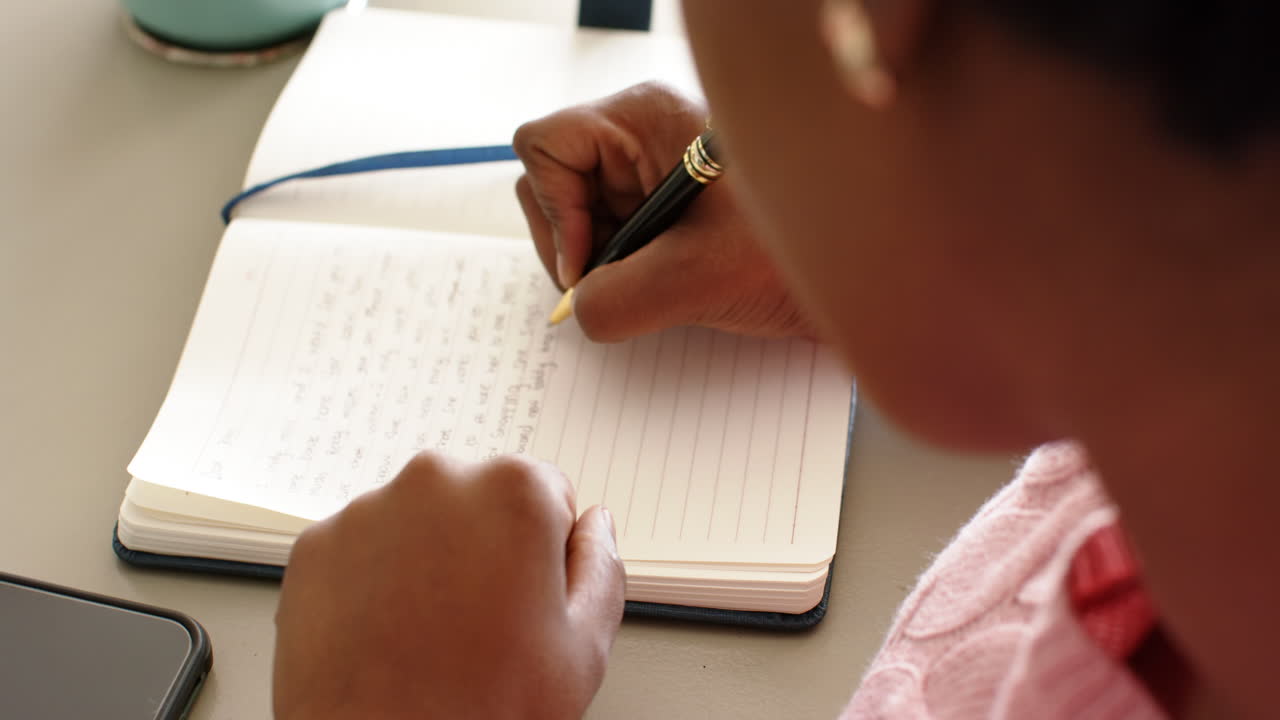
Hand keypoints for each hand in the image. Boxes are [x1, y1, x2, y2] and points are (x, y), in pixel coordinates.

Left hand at [273, 453, 624, 719]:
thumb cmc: (482, 710)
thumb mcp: (583, 649)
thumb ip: (602, 567)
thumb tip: (595, 528)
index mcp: (514, 492)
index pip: (549, 493)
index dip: (544, 553)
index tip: (527, 598)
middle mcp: (437, 480)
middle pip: (478, 498)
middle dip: (485, 545)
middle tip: (481, 623)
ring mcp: (369, 510)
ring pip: (418, 521)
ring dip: (428, 559)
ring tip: (430, 635)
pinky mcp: (316, 545)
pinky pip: (361, 548)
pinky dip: (373, 579)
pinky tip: (388, 634)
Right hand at [513, 81, 811, 341]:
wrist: (850, 273)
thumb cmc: (789, 254)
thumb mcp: (697, 279)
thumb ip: (617, 299)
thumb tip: (578, 311)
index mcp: (644, 119)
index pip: (545, 147)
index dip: (553, 211)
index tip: (587, 265)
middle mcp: (638, 135)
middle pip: (552, 184)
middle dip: (575, 244)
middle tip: (619, 284)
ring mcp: (646, 170)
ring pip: (576, 217)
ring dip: (601, 264)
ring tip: (657, 283)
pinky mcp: (657, 205)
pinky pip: (607, 236)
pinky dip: (622, 272)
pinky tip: (665, 284)